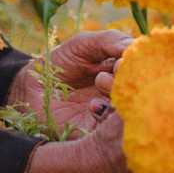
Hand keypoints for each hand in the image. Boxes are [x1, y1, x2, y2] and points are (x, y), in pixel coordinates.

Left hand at [6, 30, 130, 134]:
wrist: (30, 88)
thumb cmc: (58, 63)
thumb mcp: (83, 44)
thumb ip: (109, 40)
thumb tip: (135, 46)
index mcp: (122, 71)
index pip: (143, 67)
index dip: (137, 61)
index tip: (123, 57)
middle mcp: (122, 92)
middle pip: (142, 88)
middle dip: (129, 77)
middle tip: (114, 70)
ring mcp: (112, 113)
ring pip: (131, 108)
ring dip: (118, 94)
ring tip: (100, 82)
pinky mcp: (99, 132)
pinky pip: (114, 129)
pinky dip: (107, 114)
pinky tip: (93, 106)